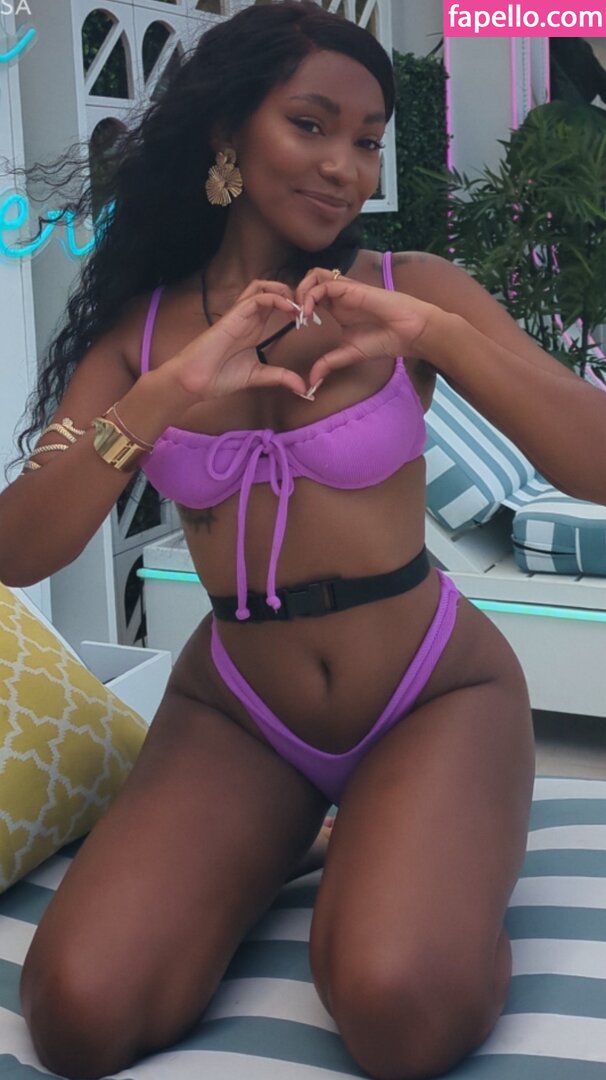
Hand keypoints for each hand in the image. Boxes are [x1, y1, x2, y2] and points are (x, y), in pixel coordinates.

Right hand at [170, 280, 307, 400]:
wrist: (195, 381)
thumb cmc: (219, 376)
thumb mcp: (258, 376)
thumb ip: (280, 377)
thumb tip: (303, 388)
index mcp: (254, 327)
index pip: (276, 304)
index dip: (294, 307)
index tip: (309, 320)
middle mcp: (248, 316)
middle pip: (272, 289)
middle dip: (293, 294)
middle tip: (308, 310)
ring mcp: (240, 314)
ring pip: (263, 286)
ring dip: (284, 291)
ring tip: (299, 306)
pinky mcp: (234, 314)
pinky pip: (257, 297)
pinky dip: (276, 298)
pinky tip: (290, 309)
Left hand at [295, 267, 438, 389]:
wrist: (409, 333)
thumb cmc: (384, 340)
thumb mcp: (349, 354)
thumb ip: (328, 364)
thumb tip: (311, 383)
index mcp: (337, 309)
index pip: (310, 298)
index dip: (298, 308)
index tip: (296, 327)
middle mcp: (339, 297)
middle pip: (308, 282)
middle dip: (295, 296)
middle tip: (295, 318)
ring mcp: (344, 290)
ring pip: (313, 276)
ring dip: (301, 291)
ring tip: (301, 313)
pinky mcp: (351, 288)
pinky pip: (324, 283)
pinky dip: (311, 295)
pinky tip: (310, 313)